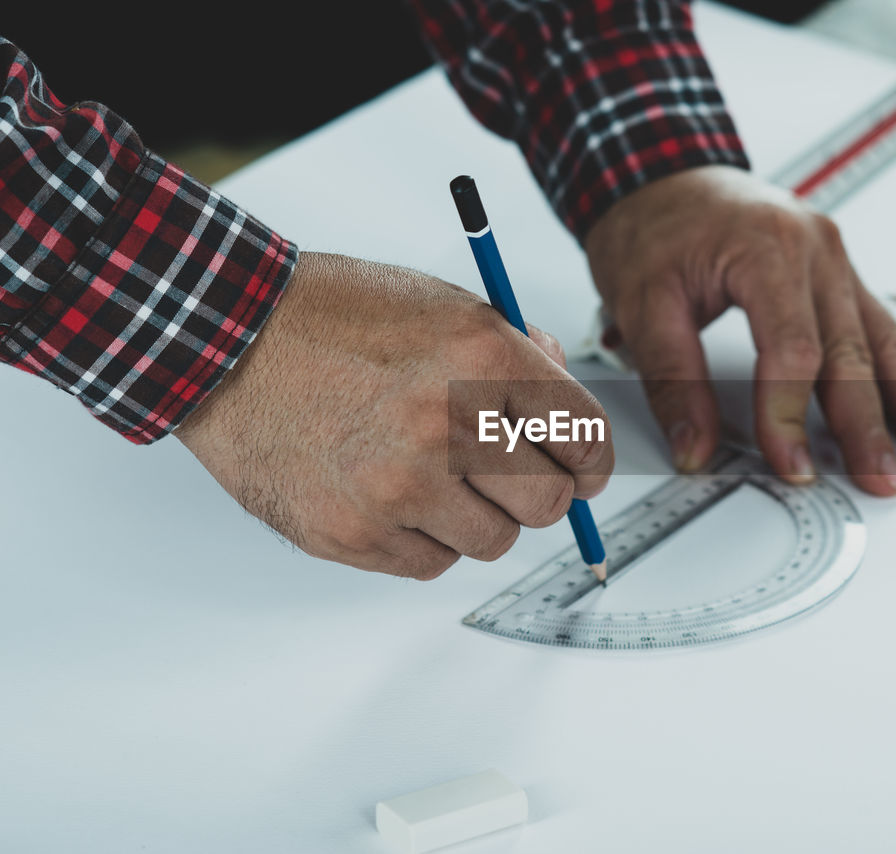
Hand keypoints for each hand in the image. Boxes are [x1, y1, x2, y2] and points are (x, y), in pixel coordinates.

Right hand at [176, 252, 611, 578]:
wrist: (226, 337)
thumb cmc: (335, 317)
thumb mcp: (443, 304)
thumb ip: (517, 350)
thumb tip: (563, 395)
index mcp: (482, 357)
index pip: (584, 438)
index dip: (592, 462)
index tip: (585, 470)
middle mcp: (445, 424)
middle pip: (549, 504)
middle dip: (543, 493)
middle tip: (518, 478)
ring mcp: (395, 486)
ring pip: (494, 542)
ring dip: (481, 517)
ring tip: (440, 479)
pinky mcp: (351, 532)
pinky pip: (431, 564)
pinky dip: (426, 539)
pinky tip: (397, 497)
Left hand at [584, 165, 895, 494]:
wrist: (661, 175)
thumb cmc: (654, 226)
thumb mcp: (642, 302)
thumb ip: (672, 381)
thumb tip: (694, 447)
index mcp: (769, 246)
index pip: (794, 350)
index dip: (791, 416)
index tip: (791, 467)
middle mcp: (816, 249)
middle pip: (852, 351)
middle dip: (869, 425)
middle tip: (882, 479)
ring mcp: (835, 259)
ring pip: (882, 340)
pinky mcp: (838, 274)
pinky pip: (879, 327)